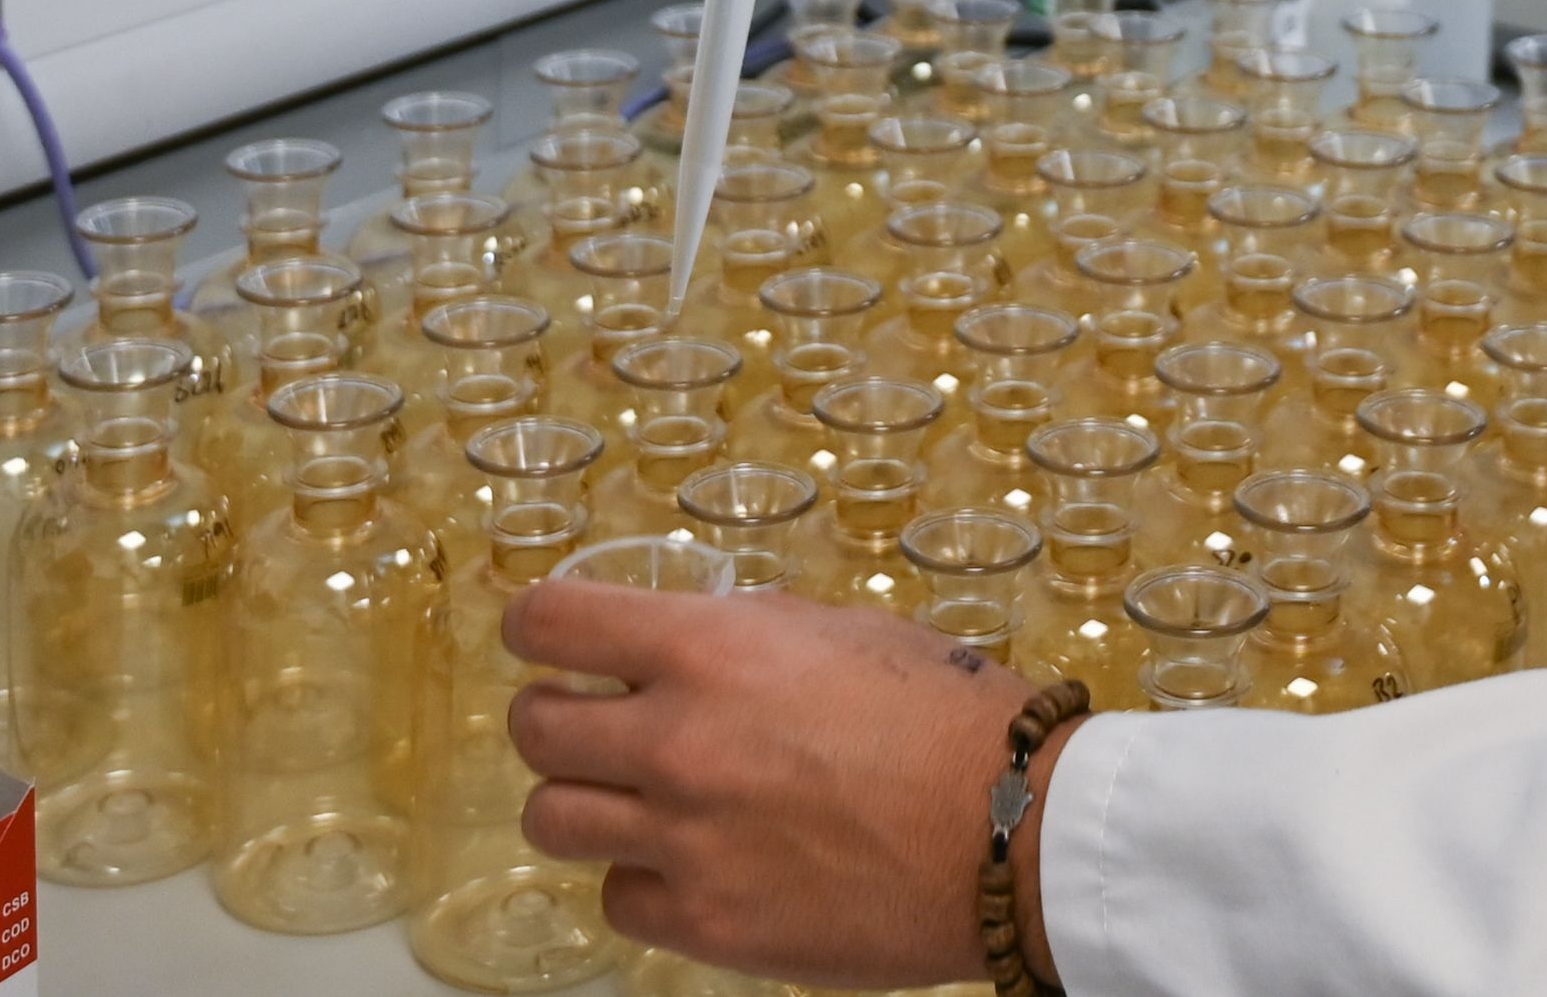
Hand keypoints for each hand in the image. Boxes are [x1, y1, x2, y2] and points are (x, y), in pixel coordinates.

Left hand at [505, 579, 1049, 988]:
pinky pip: (619, 898)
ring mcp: (684, 840)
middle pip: (533, 730)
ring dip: (583, 801)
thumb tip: (689, 636)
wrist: (1013, 830)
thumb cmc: (950, 717)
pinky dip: (643, 880)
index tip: (547, 637)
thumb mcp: (846, 629)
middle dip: (553, 718)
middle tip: (590, 723)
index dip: (538, 626)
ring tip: (631, 799)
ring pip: (550, 820)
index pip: (551, 622)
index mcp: (711, 648)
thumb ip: (748, 633)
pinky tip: (694, 862)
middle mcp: (678, 740)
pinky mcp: (706, 924)